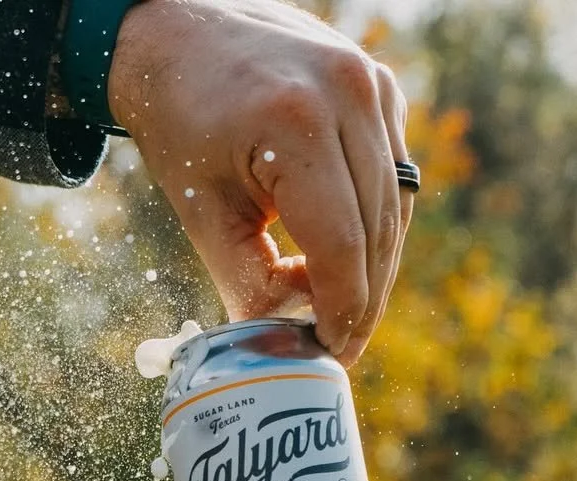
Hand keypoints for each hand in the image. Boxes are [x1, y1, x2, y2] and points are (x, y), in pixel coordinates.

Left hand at [108, 0, 413, 363]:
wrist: (181, 29)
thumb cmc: (181, 120)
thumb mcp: (201, 209)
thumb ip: (245, 280)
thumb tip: (281, 344)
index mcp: (295, 123)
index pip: (342, 245)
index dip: (342, 311)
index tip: (330, 352)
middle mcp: (349, 95)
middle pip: (378, 232)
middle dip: (362, 302)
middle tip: (341, 347)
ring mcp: (373, 85)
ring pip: (395, 209)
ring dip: (375, 270)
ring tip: (343, 313)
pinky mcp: (381, 88)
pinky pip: (393, 178)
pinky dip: (376, 226)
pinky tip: (346, 259)